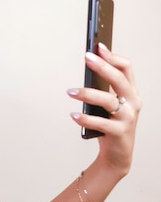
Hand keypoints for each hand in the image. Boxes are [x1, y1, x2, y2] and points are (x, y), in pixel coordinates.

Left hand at [68, 43, 141, 175]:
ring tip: (70, 91)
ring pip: (108, 100)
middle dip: (102, 66)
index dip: (112, 56)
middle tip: (86, 57)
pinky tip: (73, 115)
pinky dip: (85, 118)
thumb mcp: (110, 105)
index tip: (98, 46)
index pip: (126, 69)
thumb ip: (104, 89)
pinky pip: (101, 122)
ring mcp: (127, 118)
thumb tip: (88, 67)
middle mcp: (132, 103)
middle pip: (119, 79)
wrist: (117, 155)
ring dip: (87, 94)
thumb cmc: (110, 125)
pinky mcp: (119, 132)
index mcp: (131, 93)